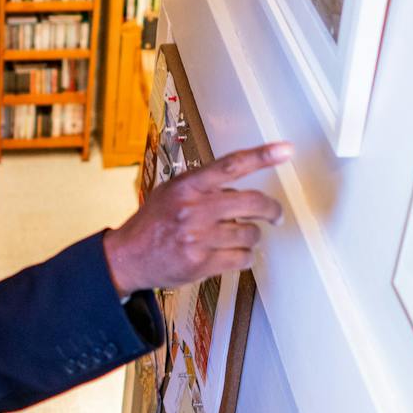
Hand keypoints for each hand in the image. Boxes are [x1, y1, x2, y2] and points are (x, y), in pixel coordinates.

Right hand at [103, 142, 290, 294]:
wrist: (127, 257)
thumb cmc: (152, 223)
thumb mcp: (170, 192)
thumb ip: (202, 186)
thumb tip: (237, 185)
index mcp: (188, 186)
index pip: (231, 165)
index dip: (262, 156)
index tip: (285, 150)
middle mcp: (195, 209)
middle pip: (253, 202)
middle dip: (271, 210)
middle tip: (275, 215)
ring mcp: (199, 237)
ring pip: (250, 233)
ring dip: (252, 236)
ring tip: (240, 237)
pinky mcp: (202, 263)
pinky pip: (242, 258)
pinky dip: (245, 256)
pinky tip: (234, 254)